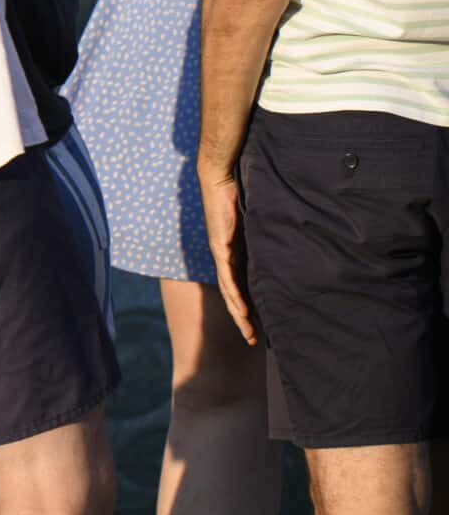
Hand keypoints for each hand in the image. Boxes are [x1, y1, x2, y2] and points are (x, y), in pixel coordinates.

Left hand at [199, 168, 257, 344]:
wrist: (220, 175)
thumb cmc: (241, 192)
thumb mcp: (260, 221)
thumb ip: (270, 234)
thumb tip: (295, 243)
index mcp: (236, 252)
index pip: (242, 285)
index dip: (250, 306)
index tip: (261, 325)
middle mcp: (226, 256)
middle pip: (234, 295)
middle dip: (244, 319)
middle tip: (254, 339)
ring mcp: (222, 252)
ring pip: (230, 291)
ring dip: (239, 313)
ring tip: (249, 333)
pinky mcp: (219, 245)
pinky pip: (227, 275)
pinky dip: (234, 294)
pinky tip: (241, 311)